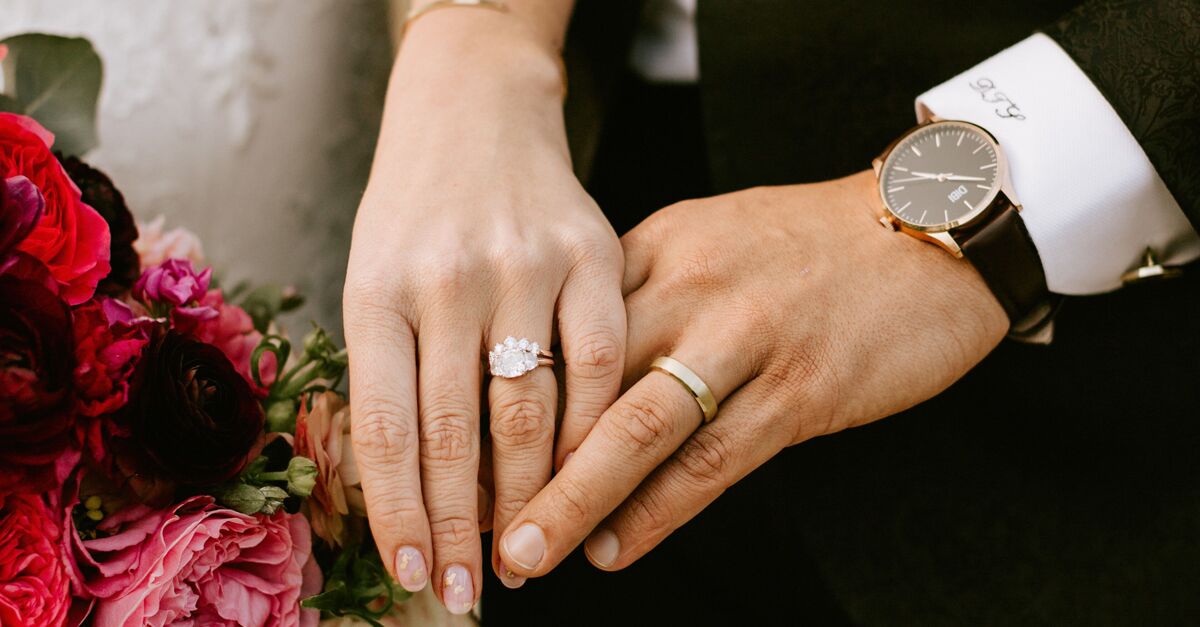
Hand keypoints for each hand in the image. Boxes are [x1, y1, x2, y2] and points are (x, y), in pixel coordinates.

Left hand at [343, 12, 623, 611]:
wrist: (477, 110)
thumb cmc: (416, 210)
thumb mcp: (374, 277)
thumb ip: (386, 373)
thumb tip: (399, 491)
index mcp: (377, 291)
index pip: (385, 429)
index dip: (400, 513)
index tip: (416, 571)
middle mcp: (446, 279)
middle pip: (455, 433)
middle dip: (463, 526)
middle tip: (471, 588)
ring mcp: (524, 265)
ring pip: (532, 411)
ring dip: (531, 498)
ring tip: (528, 552)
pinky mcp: (593, 254)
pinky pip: (600, 365)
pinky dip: (591, 434)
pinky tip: (587, 477)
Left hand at [496, 171, 1007, 575]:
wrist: (929, 229)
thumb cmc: (810, 243)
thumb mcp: (710, 239)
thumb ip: (641, 291)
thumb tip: (569, 363)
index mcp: (657, 247)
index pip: (558, 331)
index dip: (502, 399)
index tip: (461, 454)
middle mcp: (690, 288)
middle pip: (580, 385)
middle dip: (518, 462)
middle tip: (471, 521)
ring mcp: (746, 339)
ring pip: (637, 430)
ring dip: (573, 501)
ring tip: (527, 554)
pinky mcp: (801, 389)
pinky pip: (713, 462)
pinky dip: (658, 512)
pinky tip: (617, 548)